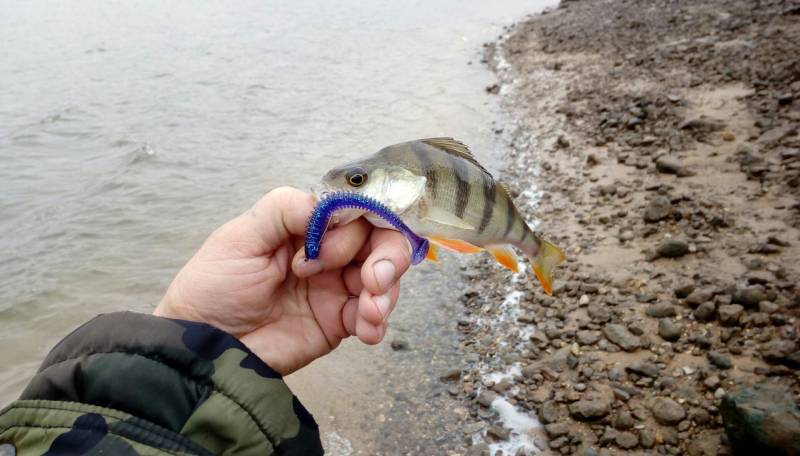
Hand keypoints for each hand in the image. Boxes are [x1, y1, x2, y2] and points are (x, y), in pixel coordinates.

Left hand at [154, 187, 411, 374]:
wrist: (203, 344)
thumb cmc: (213, 286)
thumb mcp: (241, 236)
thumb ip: (285, 209)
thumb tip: (332, 205)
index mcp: (307, 225)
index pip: (355, 209)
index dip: (363, 221)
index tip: (335, 245)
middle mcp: (327, 252)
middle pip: (381, 240)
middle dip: (388, 255)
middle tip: (372, 278)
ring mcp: (335, 288)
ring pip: (384, 277)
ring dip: (387, 290)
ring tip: (370, 309)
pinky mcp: (337, 323)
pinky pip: (372, 317)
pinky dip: (379, 321)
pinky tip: (367, 329)